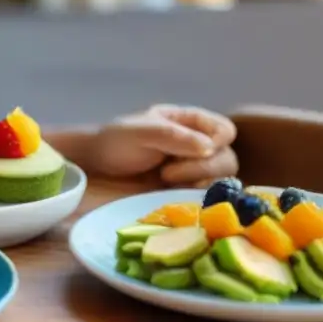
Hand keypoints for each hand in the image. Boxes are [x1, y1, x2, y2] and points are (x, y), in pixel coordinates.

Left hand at [91, 104, 238, 186]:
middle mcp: (197, 146)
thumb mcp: (138, 132)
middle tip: (168, 173)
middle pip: (227, 158)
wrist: (95, 167)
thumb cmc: (115, 142)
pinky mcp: (185, 192)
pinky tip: (173, 194)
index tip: (198, 150)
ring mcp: (192, 170)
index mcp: (189, 123)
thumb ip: (171, 136)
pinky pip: (206, 197)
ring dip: (198, 183)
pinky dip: (196, 198)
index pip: (224, 130)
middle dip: (204, 168)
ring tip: (165, 180)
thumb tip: (208, 148)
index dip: (218, 141)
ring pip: (220, 180)